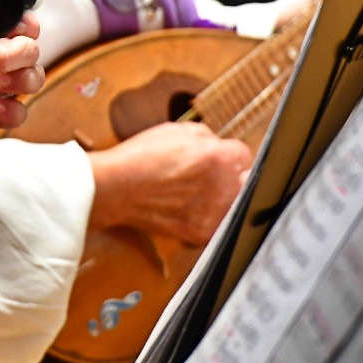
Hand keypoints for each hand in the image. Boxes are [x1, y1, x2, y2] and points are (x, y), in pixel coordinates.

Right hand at [87, 122, 251, 246]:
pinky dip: (208, 218)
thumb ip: (205, 136)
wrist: (116, 188)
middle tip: (213, 176)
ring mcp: (214, 213)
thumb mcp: (175, 130)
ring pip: (236, 205)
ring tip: (201, 194)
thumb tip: (216, 145)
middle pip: (247, 181)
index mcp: (218, 156)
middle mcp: (223, 186)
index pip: (244, 155)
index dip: (229, 154)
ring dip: (224, 199)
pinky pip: (218, 224)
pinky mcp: (202, 233)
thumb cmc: (140, 157)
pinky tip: (191, 209)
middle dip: (233, 176)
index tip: (221, 158)